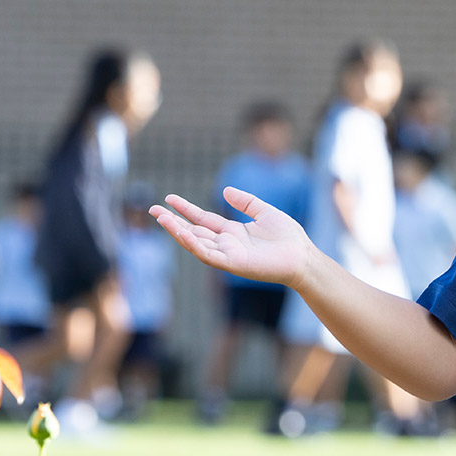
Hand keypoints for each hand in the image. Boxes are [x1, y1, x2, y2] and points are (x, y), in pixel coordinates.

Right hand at [151, 187, 318, 286]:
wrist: (302, 256)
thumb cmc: (288, 237)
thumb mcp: (265, 211)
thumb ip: (245, 201)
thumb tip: (225, 190)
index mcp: (232, 232)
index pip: (203, 219)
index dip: (185, 209)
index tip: (169, 198)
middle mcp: (226, 244)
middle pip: (193, 231)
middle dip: (173, 221)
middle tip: (152, 209)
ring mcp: (227, 255)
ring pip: (196, 243)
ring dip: (178, 232)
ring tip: (161, 218)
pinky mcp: (232, 264)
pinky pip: (208, 255)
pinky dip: (194, 244)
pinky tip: (182, 233)